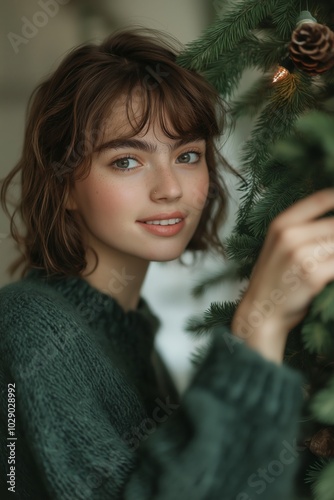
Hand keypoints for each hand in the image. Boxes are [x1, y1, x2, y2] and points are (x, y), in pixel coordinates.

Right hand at [231, 189, 333, 362]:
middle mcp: (289, 235)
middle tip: (330, 252)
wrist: (261, 312)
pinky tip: (330, 275)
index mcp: (281, 223)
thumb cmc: (275, 279)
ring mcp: (300, 254)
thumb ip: (304, 229)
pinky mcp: (312, 274)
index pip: (321, 198)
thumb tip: (333, 222)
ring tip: (329, 265)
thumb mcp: (280, 246)